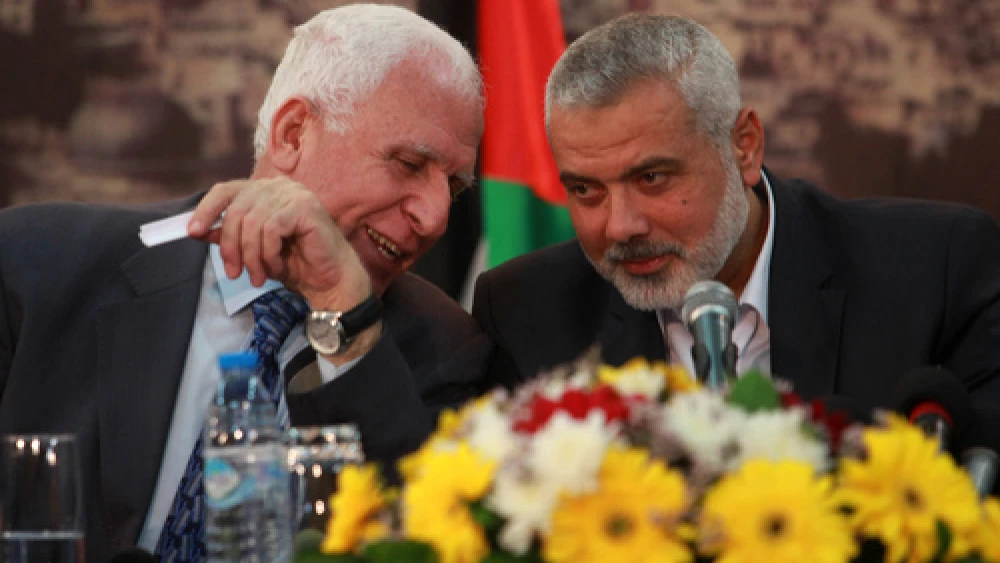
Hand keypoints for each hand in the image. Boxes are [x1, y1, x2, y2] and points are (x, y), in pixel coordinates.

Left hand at [188, 177, 371, 315]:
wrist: (328, 280)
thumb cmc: (294, 263)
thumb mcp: (252, 250)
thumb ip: (229, 236)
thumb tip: (198, 229)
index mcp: (264, 191)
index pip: (226, 190)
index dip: (207, 210)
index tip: (192, 232)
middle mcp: (278, 186)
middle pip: (236, 210)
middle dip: (231, 247)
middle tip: (234, 274)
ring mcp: (293, 193)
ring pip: (252, 222)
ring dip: (251, 256)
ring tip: (260, 275)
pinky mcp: (305, 206)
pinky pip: (271, 229)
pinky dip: (269, 253)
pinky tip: (278, 265)